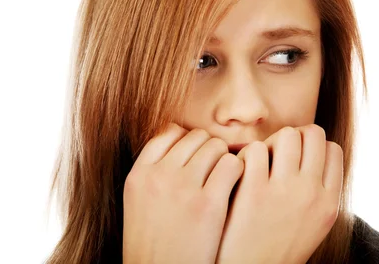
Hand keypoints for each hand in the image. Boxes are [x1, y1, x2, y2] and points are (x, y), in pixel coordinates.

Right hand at [122, 123, 243, 263]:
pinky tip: (236, 187)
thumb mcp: (139, 203)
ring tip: (225, 179)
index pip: (168, 132)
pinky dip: (239, 171)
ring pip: (216, 146)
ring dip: (225, 159)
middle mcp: (158, 176)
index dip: (188, 141)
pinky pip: (232, 165)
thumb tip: (182, 144)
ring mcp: (182, 188)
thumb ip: (155, 173)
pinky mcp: (208, 204)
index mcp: (138, 175)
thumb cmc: (155, 246)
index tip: (196, 157)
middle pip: (195, 137)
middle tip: (215, 170)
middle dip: (209, 149)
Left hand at [216, 124, 342, 263]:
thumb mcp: (314, 224)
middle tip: (277, 154)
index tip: (297, 157)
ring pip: (287, 134)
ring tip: (260, 160)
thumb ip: (319, 192)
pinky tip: (241, 170)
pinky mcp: (253, 192)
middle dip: (294, 137)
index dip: (313, 147)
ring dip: (272, 142)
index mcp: (329, 202)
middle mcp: (311, 194)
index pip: (332, 149)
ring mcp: (284, 191)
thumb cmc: (278, 247)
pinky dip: (246, 155)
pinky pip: (256, 149)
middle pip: (313, 133)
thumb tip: (316, 153)